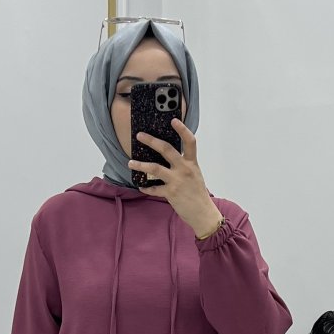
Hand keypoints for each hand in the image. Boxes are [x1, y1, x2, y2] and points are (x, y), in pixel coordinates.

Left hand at [128, 119, 222, 236]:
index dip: (182, 129)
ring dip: (140, 164)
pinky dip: (146, 187)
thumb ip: (184, 165)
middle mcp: (184, 169)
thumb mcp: (195, 175)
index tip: (173, 120)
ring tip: (130, 162)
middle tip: (140, 136)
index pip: (190, 141)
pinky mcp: (170, 193)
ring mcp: (177, 180)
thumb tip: (167, 157)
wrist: (203, 213)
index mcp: (192, 163)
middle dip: (151, 141)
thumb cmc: (198, 194)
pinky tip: (141, 186)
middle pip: (166, 149)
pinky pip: (154, 189)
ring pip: (154, 168)